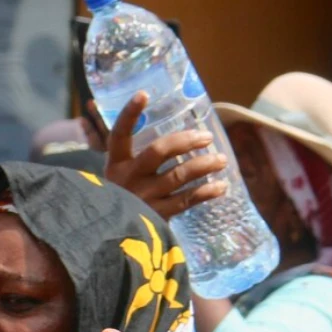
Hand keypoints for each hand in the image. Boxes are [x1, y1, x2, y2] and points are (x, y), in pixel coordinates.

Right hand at [103, 93, 228, 218]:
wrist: (111, 238)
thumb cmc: (117, 199)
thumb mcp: (115, 176)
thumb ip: (126, 155)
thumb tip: (109, 120)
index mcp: (116, 164)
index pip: (119, 134)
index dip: (130, 114)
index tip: (144, 94)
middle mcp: (130, 177)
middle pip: (159, 152)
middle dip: (184, 141)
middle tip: (206, 137)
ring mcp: (145, 196)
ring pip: (179, 175)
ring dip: (204, 165)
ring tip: (221, 160)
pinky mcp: (160, 214)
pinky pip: (188, 200)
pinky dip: (207, 193)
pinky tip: (221, 187)